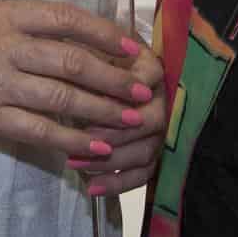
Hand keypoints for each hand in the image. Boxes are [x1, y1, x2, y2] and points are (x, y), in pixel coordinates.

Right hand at [0, 0, 158, 166]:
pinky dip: (71, 140)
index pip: (65, 19)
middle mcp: (0, 44)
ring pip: (61, 97)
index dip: (104, 34)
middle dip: (114, 77)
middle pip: (71, 60)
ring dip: (102, 110)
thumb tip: (82, 42)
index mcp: (2, 14)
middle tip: (143, 90)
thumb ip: (25, 28)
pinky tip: (95, 148)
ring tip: (130, 119)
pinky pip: (38, 130)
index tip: (133, 49)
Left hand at [68, 41, 168, 196]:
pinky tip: (92, 188)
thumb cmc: (94, 59)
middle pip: (151, 122)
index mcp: (151, 69)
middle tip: (78, 140)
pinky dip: (118, 183)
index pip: (147, 81)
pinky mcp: (155, 153)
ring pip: (146, 151)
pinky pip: (144, 173)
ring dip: (110, 162)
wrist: (102, 72)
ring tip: (73, 163)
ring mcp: (161, 129)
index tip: (90, 100)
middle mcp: (163, 98)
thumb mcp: (92, 48)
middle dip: (113, 135)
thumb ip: (92, 59)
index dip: (122, 95)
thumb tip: (79, 71)